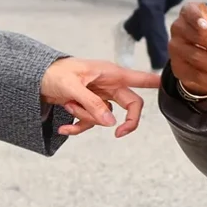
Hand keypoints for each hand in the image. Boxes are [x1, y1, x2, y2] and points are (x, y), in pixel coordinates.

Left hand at [40, 56, 163, 136]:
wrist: (35, 78)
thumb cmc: (53, 73)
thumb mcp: (72, 87)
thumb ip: (92, 103)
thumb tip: (110, 122)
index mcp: (110, 74)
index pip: (140, 79)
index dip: (156, 84)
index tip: (170, 86)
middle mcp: (109, 85)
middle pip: (131, 106)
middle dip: (126, 122)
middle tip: (118, 134)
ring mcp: (99, 97)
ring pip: (105, 118)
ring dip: (86, 118)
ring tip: (68, 105)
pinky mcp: (88, 107)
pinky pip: (89, 123)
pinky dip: (76, 127)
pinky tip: (63, 129)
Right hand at [167, 2, 206, 98]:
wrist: (205, 56)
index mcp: (189, 12)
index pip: (190, 13)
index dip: (196, 19)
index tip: (206, 25)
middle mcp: (178, 29)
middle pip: (198, 39)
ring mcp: (175, 51)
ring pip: (199, 60)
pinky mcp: (178, 69)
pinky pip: (198, 78)